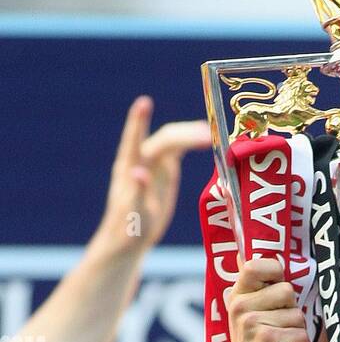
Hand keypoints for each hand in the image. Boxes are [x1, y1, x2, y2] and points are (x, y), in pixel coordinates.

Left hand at [91, 97, 211, 258]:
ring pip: (174, 141)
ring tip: (210, 134)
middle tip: (207, 137)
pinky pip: (179, 151)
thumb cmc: (128, 229)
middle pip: (164, 140)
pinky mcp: (166, 171)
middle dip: (184, 134)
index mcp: (129, 167)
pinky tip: (207, 137)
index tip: (144, 103)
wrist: (130, 238)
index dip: (139, 121)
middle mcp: (142, 159)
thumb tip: (139, 172)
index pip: (134, 139)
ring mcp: (155, 163)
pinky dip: (193, 142)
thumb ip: (136, 193)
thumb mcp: (132, 214)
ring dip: (191, 135)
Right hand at [227, 257, 310, 341]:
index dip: (273, 269)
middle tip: (279, 328)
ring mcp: (253, 323)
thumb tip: (252, 255)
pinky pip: (302, 334)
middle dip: (291, 310)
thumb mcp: (248, 317)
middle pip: (287, 290)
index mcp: (237, 298)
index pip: (254, 265)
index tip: (277, 280)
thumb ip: (255, 291)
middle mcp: (241, 308)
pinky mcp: (269, 339)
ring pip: (298, 315)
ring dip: (297, 331)